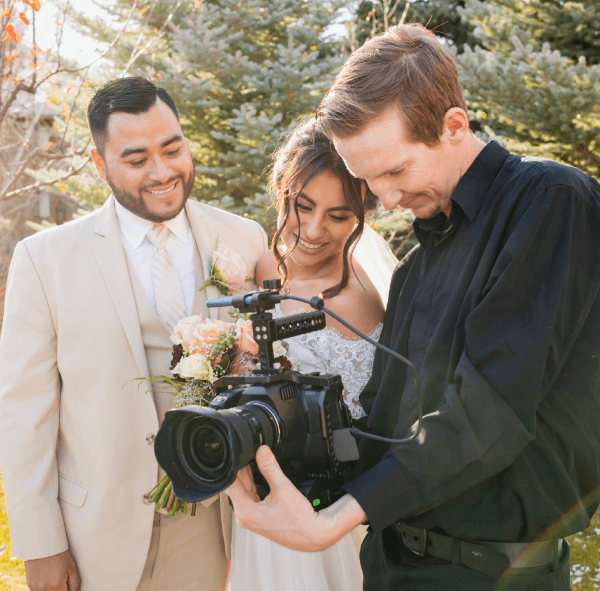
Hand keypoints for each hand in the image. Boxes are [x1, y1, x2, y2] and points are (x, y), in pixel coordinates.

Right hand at [24, 550, 80, 590]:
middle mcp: (44, 590)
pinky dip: (44, 588)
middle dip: (60, 589)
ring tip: (54, 577)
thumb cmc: (59, 554)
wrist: (43, 544)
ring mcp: (35, 588)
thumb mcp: (72, 567)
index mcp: (56, 586)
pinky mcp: (29, 585)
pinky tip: (47, 578)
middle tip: (62, 579)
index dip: (68, 590)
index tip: (68, 585)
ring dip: (52, 589)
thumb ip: (75, 584)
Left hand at [225, 446, 365, 551]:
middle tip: (250, 452)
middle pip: (235, 486)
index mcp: (245, 511)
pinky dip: (253, 484)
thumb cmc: (299, 520)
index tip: (238, 453)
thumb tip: (261, 450)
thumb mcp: (283, 487)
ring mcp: (250, 517)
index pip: (229, 483)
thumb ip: (270, 467)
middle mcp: (244, 516)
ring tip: (255, 460)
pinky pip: (250, 496)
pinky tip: (259, 474)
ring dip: (248, 476)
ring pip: (243, 490)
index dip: (232, 466)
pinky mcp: (257, 516)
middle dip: (241, 469)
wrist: (312, 535)